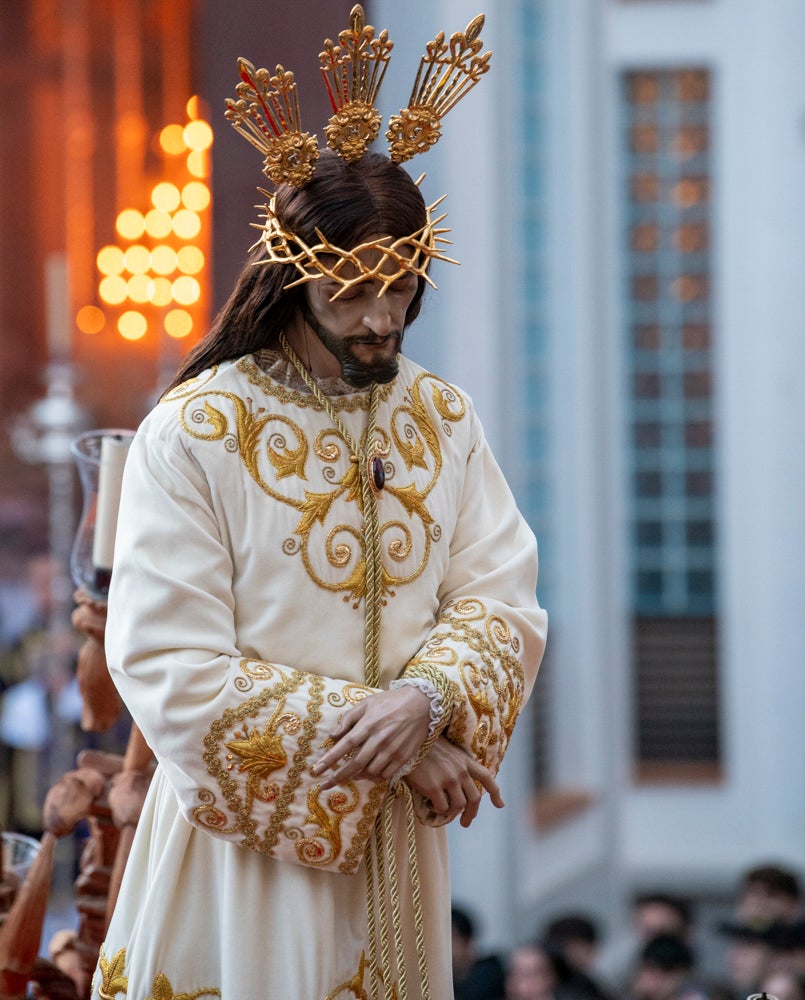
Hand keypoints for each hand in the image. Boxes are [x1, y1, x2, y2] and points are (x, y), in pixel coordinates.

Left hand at [310, 686, 430, 788]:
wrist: (421, 704)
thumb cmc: (391, 702)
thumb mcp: (367, 703)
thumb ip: (349, 718)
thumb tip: (333, 735)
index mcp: (368, 724)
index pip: (344, 745)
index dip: (329, 760)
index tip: (316, 771)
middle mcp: (378, 739)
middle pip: (354, 764)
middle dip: (337, 777)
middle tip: (324, 786)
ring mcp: (392, 750)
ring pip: (369, 772)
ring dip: (356, 776)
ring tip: (350, 775)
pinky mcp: (403, 757)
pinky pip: (385, 774)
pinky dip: (375, 777)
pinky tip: (369, 774)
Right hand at [405, 736, 502, 827]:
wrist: (407, 742)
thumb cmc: (424, 746)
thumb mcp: (447, 751)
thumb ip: (457, 765)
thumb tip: (462, 787)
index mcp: (465, 760)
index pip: (486, 777)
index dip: (495, 793)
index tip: (500, 805)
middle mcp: (460, 770)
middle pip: (475, 798)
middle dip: (471, 814)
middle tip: (465, 823)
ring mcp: (448, 779)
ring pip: (459, 806)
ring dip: (452, 813)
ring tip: (443, 812)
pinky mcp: (434, 787)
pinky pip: (442, 808)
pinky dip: (438, 811)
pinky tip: (431, 806)